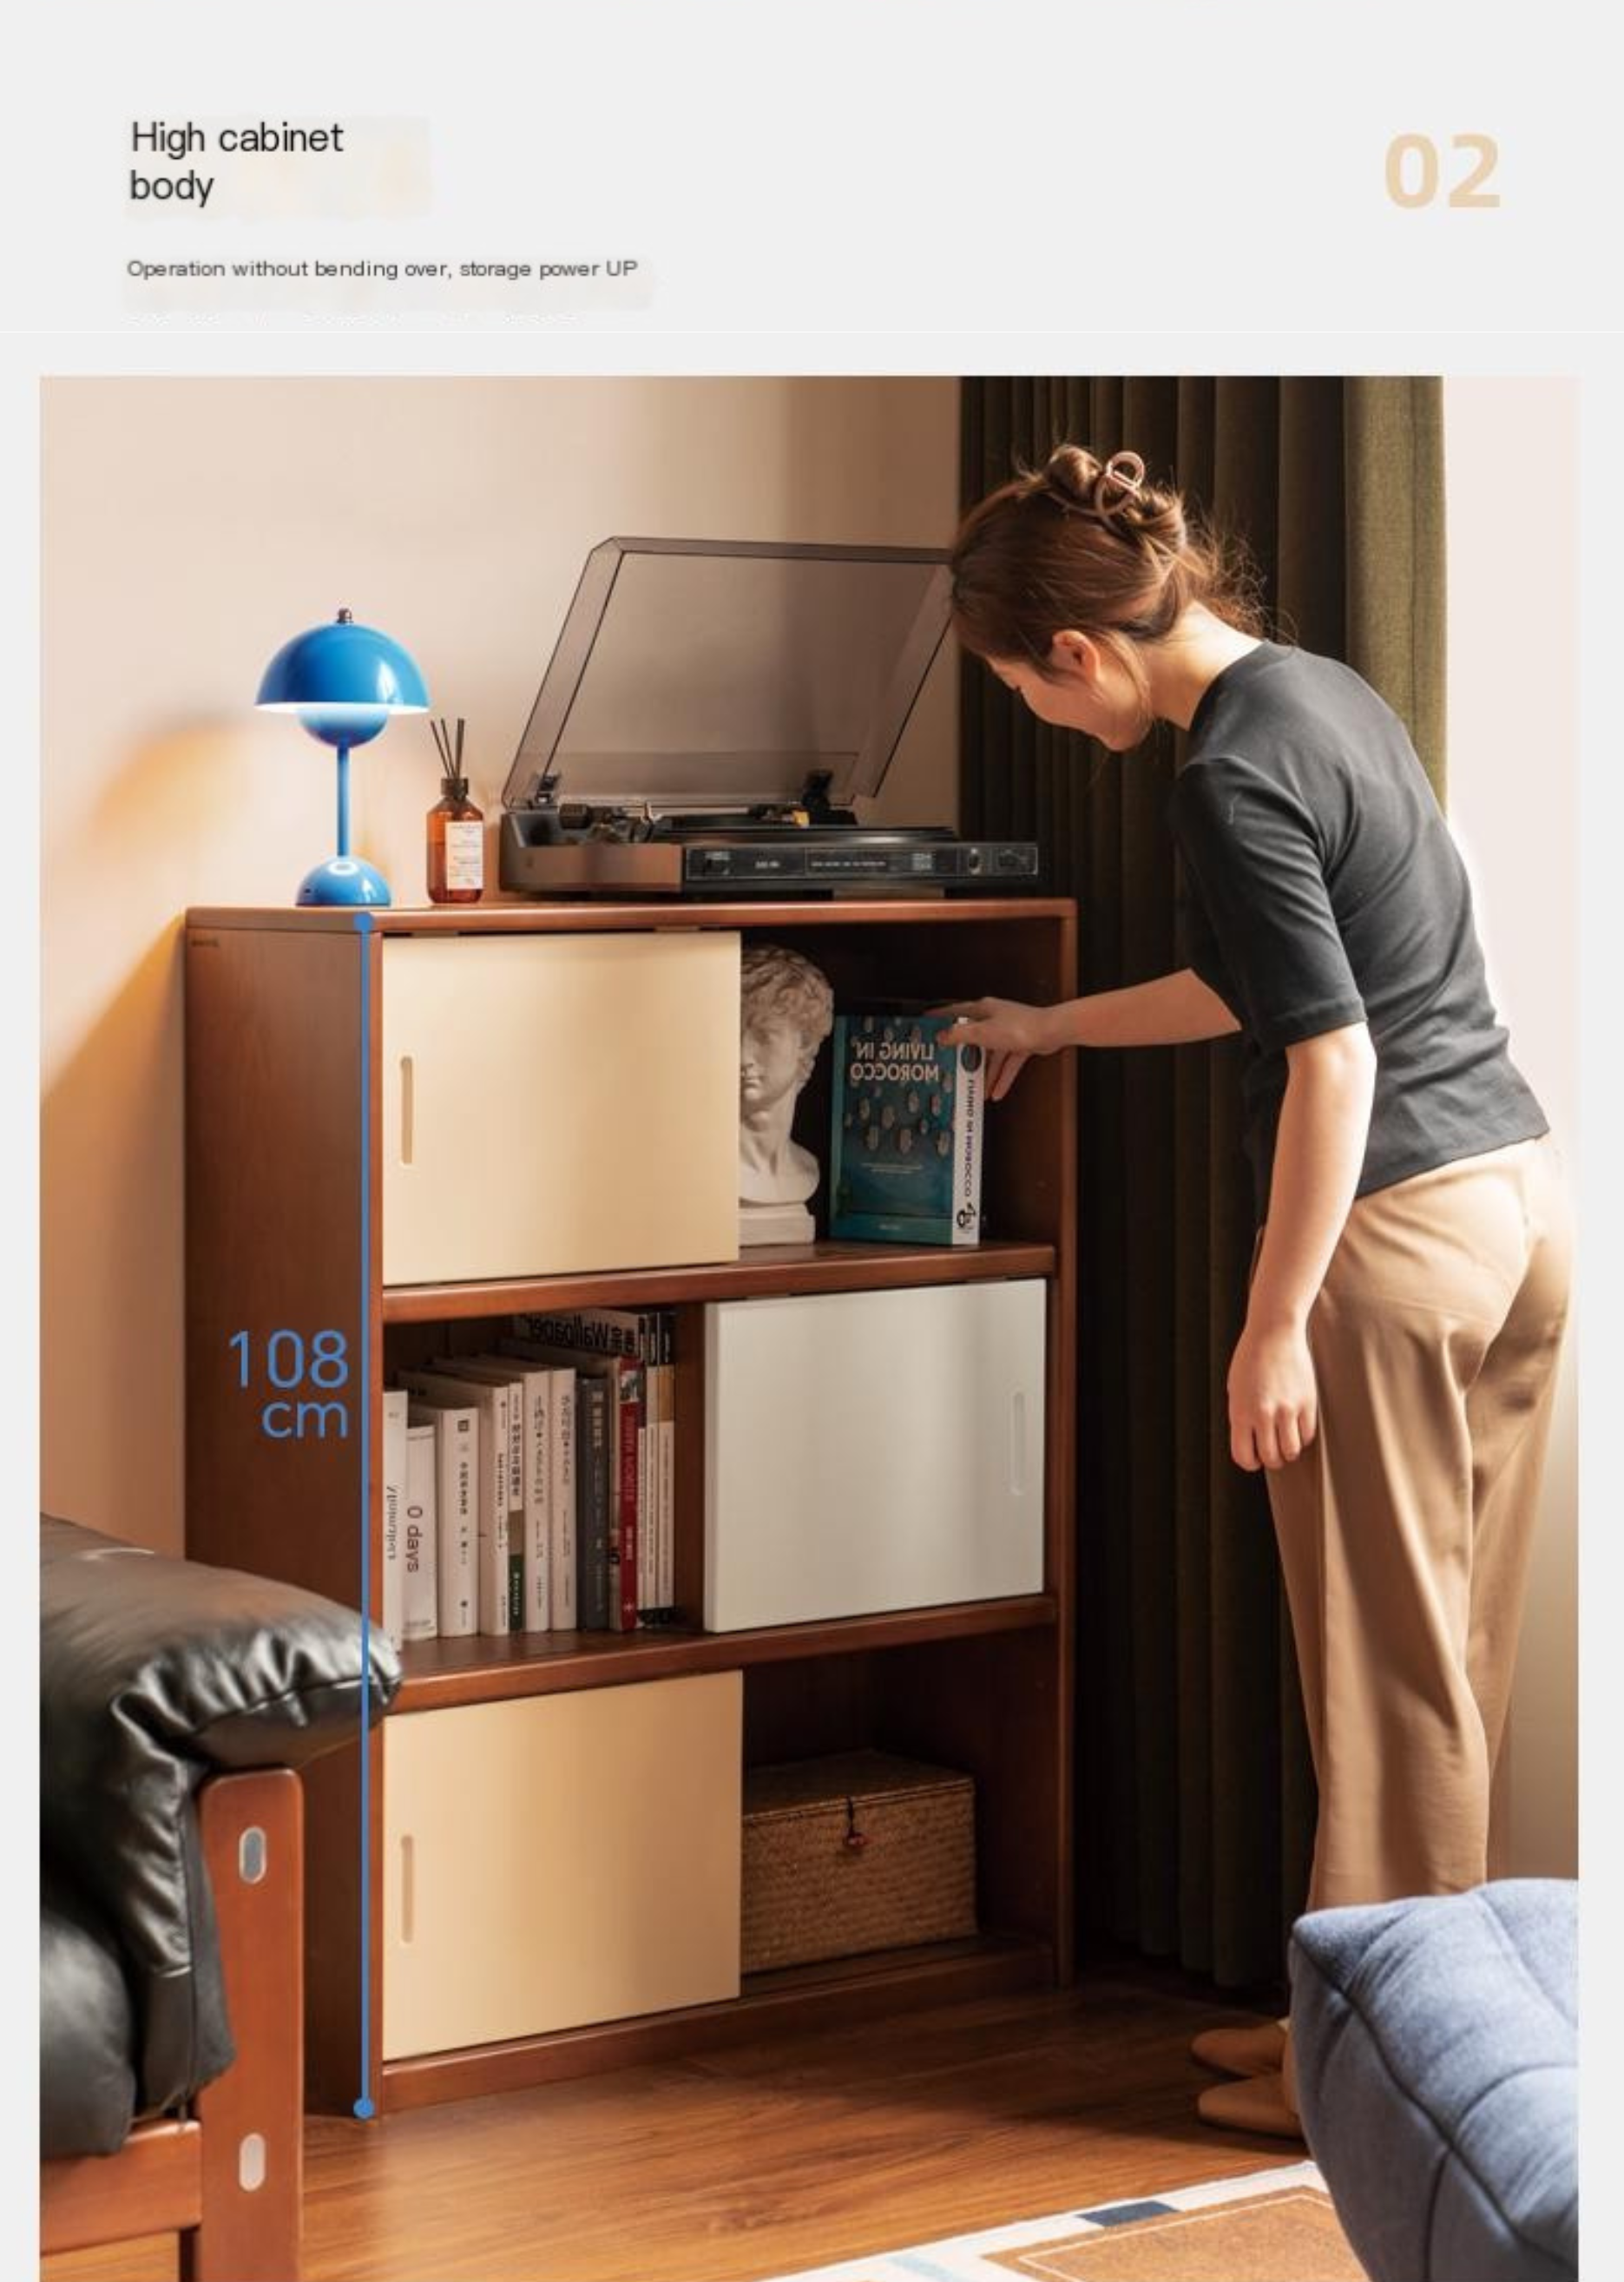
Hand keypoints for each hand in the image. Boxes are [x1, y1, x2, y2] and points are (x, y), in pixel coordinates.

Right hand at [930, 996, 1055, 1101]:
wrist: (1050, 1032)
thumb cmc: (1019, 1027)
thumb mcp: (982, 1033)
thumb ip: (960, 1035)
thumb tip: (942, 1035)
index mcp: (983, 1010)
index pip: (956, 1011)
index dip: (941, 1016)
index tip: (929, 1020)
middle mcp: (995, 1018)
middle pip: (974, 1037)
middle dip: (964, 1054)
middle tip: (951, 1064)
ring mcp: (1009, 1031)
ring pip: (992, 1055)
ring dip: (986, 1073)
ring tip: (977, 1089)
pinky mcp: (1021, 1043)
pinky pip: (1008, 1064)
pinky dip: (1002, 1077)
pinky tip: (996, 1092)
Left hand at [1226, 1316, 1317, 1471]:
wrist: (1274, 1332)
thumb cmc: (1251, 1358)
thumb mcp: (1235, 1389)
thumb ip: (1241, 1416)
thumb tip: (1250, 1442)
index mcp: (1240, 1411)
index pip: (1243, 1456)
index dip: (1250, 1463)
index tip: (1255, 1459)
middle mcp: (1263, 1414)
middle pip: (1271, 1457)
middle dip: (1272, 1459)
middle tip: (1273, 1451)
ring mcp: (1287, 1409)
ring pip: (1291, 1451)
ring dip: (1289, 1451)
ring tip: (1286, 1440)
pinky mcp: (1307, 1403)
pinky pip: (1307, 1435)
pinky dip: (1303, 1436)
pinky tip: (1297, 1426)